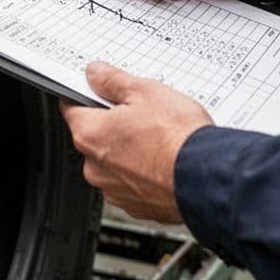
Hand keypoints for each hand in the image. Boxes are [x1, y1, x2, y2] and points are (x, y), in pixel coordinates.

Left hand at [62, 61, 212, 223]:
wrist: (208, 180)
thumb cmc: (177, 138)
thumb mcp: (145, 92)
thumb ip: (113, 81)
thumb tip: (95, 74)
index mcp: (89, 135)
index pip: (72, 108)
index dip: (85, 95)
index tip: (97, 90)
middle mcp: (95, 167)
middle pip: (95, 136)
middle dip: (114, 124)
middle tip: (142, 113)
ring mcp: (116, 190)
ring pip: (116, 162)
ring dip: (130, 150)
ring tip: (160, 138)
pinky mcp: (138, 206)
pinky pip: (134, 182)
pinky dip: (145, 172)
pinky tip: (166, 160)